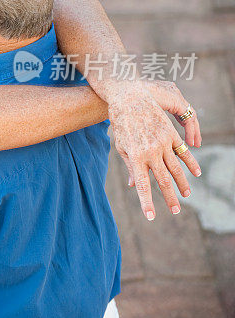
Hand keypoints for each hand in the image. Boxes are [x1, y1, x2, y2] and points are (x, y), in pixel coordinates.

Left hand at [107, 80, 201, 220]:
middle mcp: (150, 152)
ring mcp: (162, 143)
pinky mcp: (171, 135)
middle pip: (163, 180)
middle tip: (175, 212)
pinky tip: (196, 174)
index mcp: (135, 157)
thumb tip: (133, 185)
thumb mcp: (121, 146)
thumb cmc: (121, 125)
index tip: (150, 216)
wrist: (130, 100)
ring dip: (182, 184)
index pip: (142, 185)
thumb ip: (130, 166)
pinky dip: (191, 164)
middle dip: (169, 198)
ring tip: (186, 196)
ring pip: (175, 169)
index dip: (146, 202)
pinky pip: (183, 152)